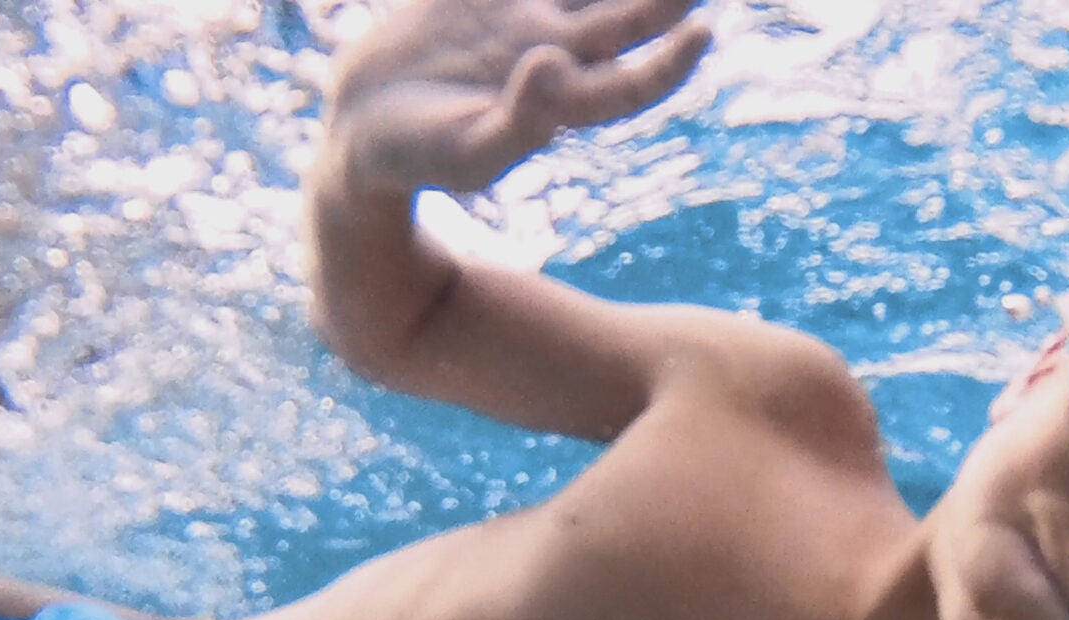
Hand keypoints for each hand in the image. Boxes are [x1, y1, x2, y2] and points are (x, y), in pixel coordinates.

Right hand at [324, 0, 713, 193]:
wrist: (365, 123)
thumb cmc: (420, 156)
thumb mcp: (468, 154)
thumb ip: (520, 121)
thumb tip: (555, 64)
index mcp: (563, 102)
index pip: (632, 81)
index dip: (671, 62)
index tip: (704, 31)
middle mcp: (557, 50)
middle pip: (628, 12)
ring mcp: (524, 12)